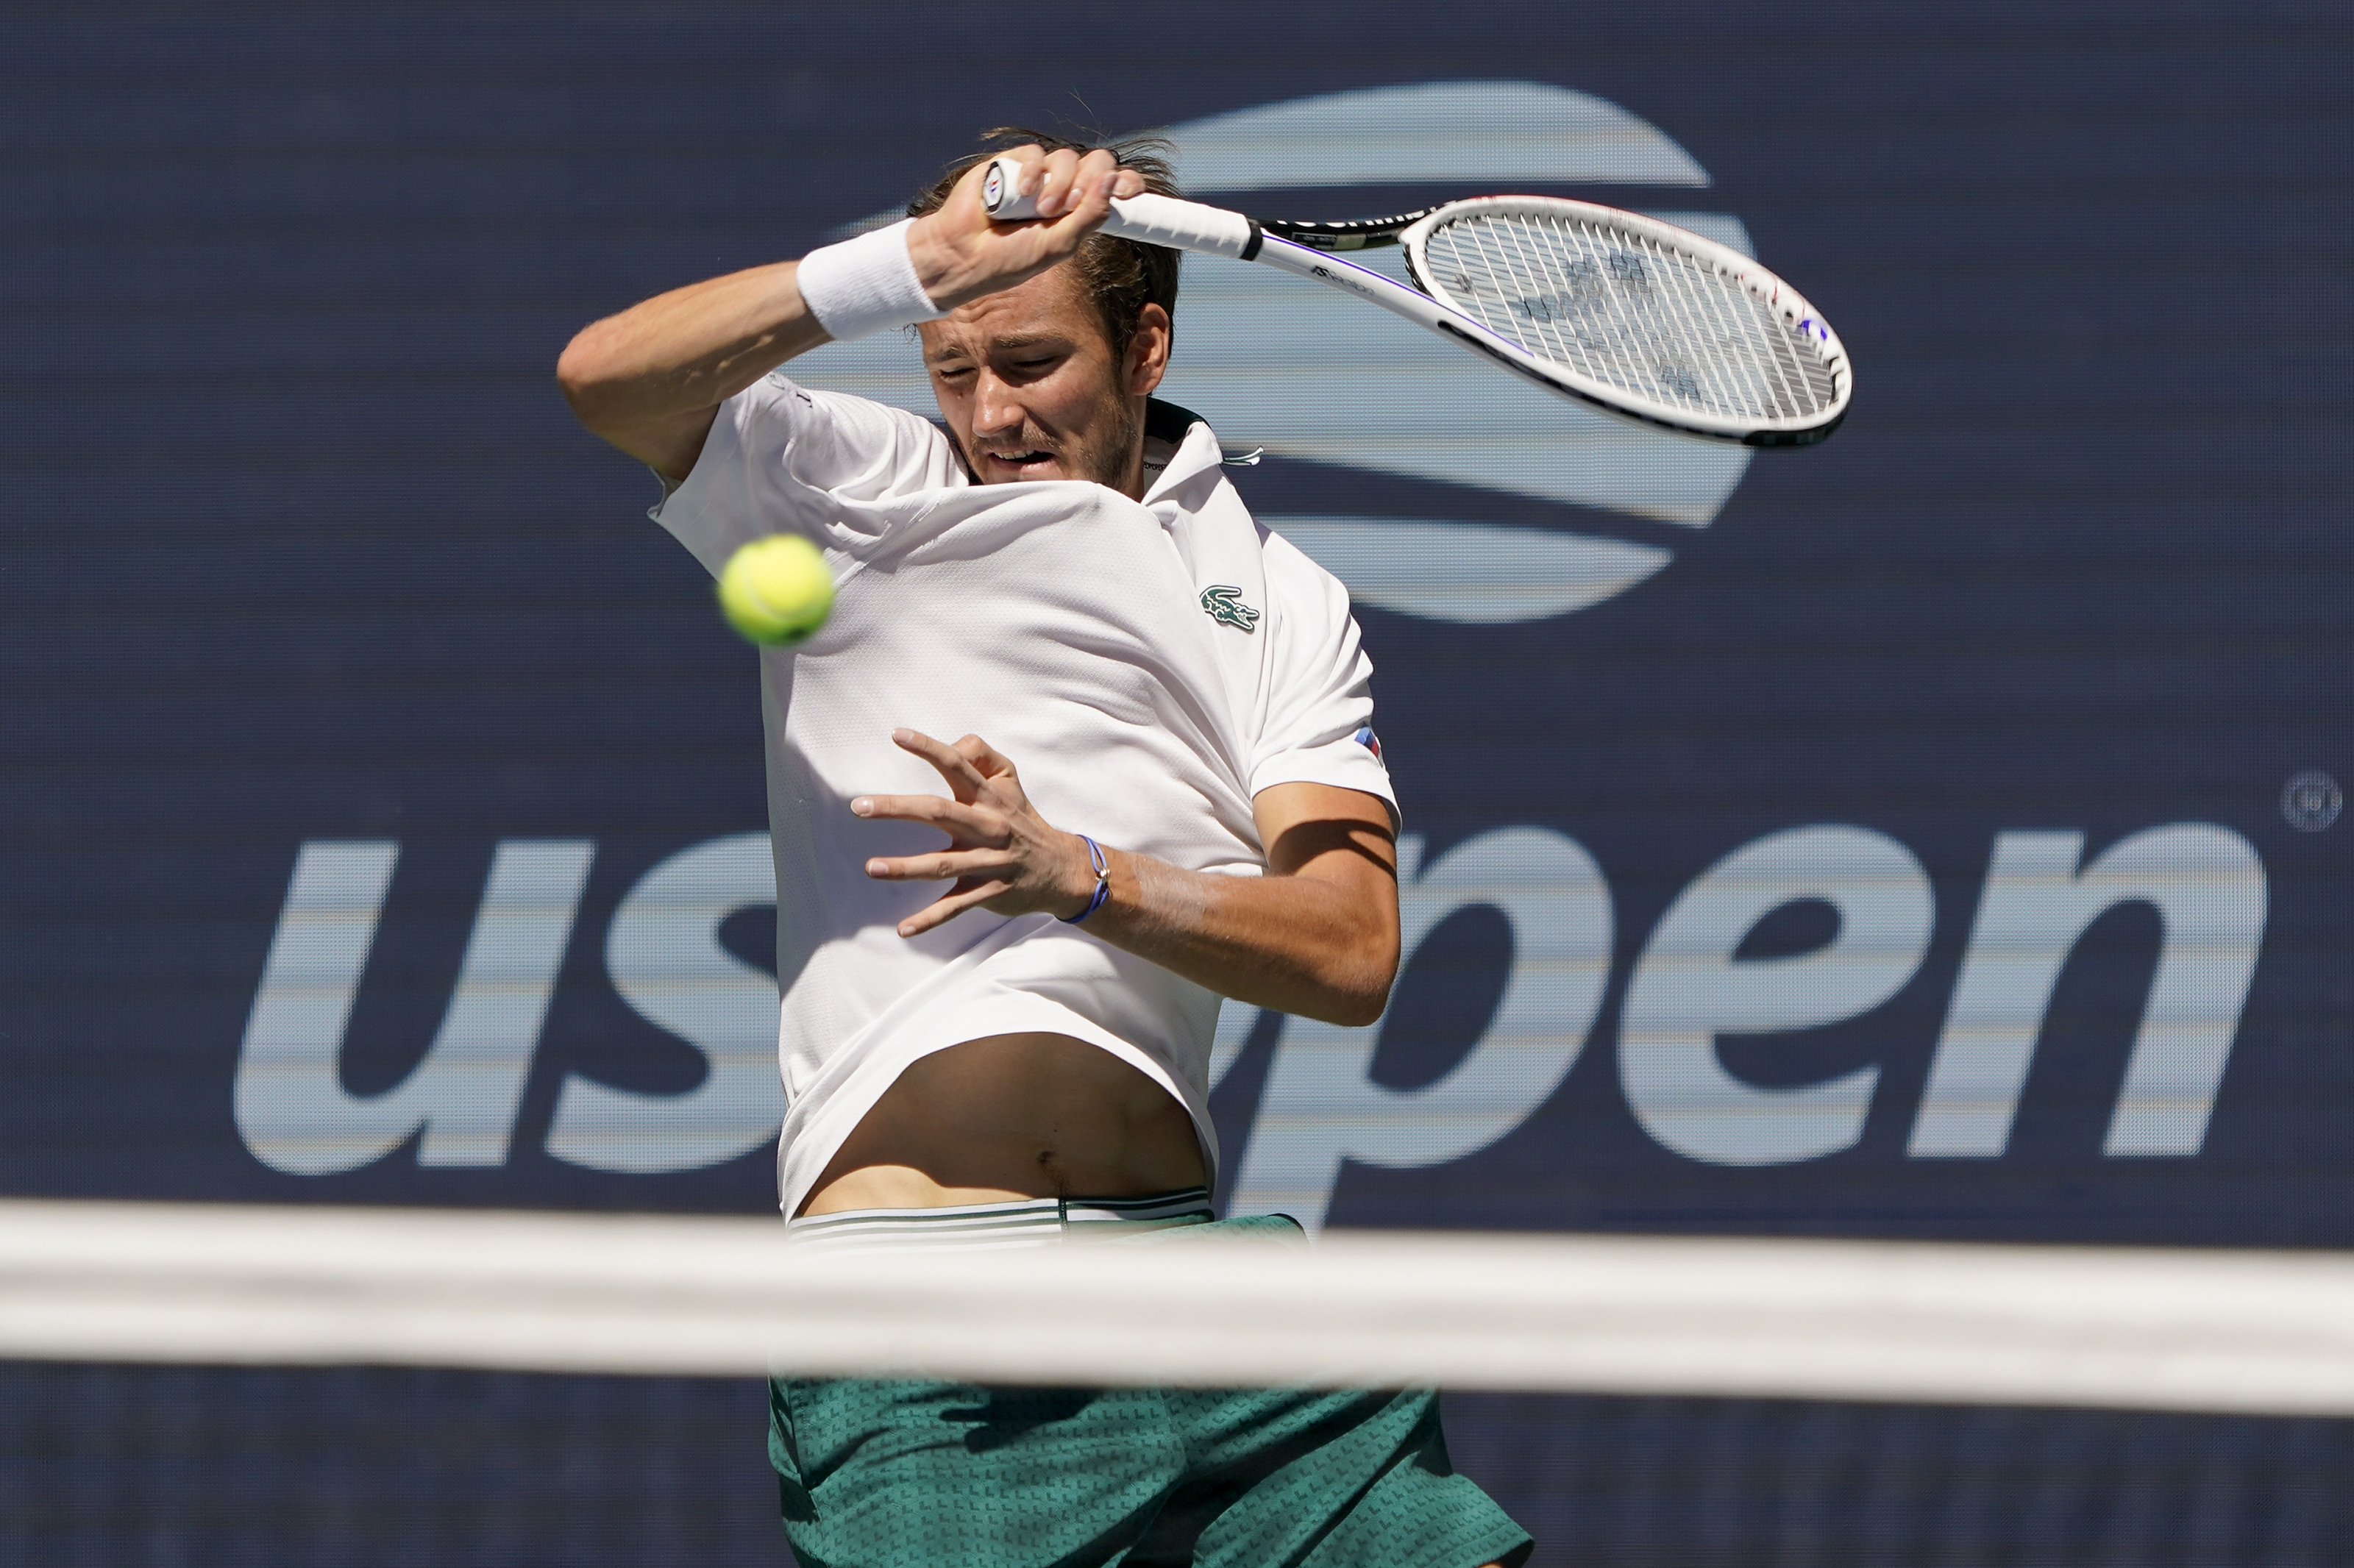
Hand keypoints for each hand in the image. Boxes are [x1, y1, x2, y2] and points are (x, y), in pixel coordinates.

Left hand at [853, 729, 1101, 936]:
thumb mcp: (1010, 780)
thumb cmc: (1022, 819)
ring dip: (905, 868)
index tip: (896, 736)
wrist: (1061, 869)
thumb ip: (981, 755)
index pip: (957, 765)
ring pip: (942, 865)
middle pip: (939, 812)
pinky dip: (930, 919)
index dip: (928, 749)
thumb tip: (951, 745)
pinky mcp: (988, 893)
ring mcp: (988, 862)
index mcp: (989, 797)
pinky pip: (956, 907)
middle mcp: (988, 826)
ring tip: (871, 867)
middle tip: (859, 806)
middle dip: (898, 809)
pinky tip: (903, 929)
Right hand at [904, 145, 1147, 312]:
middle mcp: (1063, 189)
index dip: (1126, 184)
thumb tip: (1114, 181)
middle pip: (1096, 163)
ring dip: (1060, 184)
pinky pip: (1038, 154)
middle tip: (1069, 207)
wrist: (964, 254)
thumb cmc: (1011, 258)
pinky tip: (1023, 193)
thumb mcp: (1059, 245)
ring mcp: (1040, 175)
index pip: (1113, 188)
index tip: (1129, 192)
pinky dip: (1034, 172)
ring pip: (1068, 158)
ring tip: (1042, 210)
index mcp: (1080, 212)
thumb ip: (1089, 216)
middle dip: (1090, 181)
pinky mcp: (1014, 163)